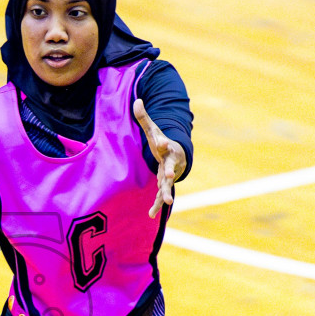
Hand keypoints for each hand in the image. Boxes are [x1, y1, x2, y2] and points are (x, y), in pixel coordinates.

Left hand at [133, 98, 186, 217]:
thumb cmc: (162, 142)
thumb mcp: (153, 130)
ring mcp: (168, 175)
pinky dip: (156, 206)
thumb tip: (137, 100)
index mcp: (166, 148)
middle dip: (171, 171)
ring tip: (168, 202)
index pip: (164, 144)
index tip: (162, 142)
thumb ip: (144, 117)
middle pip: (171, 167)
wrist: (177, 156)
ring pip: (168, 185)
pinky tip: (150, 215)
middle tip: (171, 175)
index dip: (163, 142)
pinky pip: (160, 196)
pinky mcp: (164, 185)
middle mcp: (170, 162)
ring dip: (167, 193)